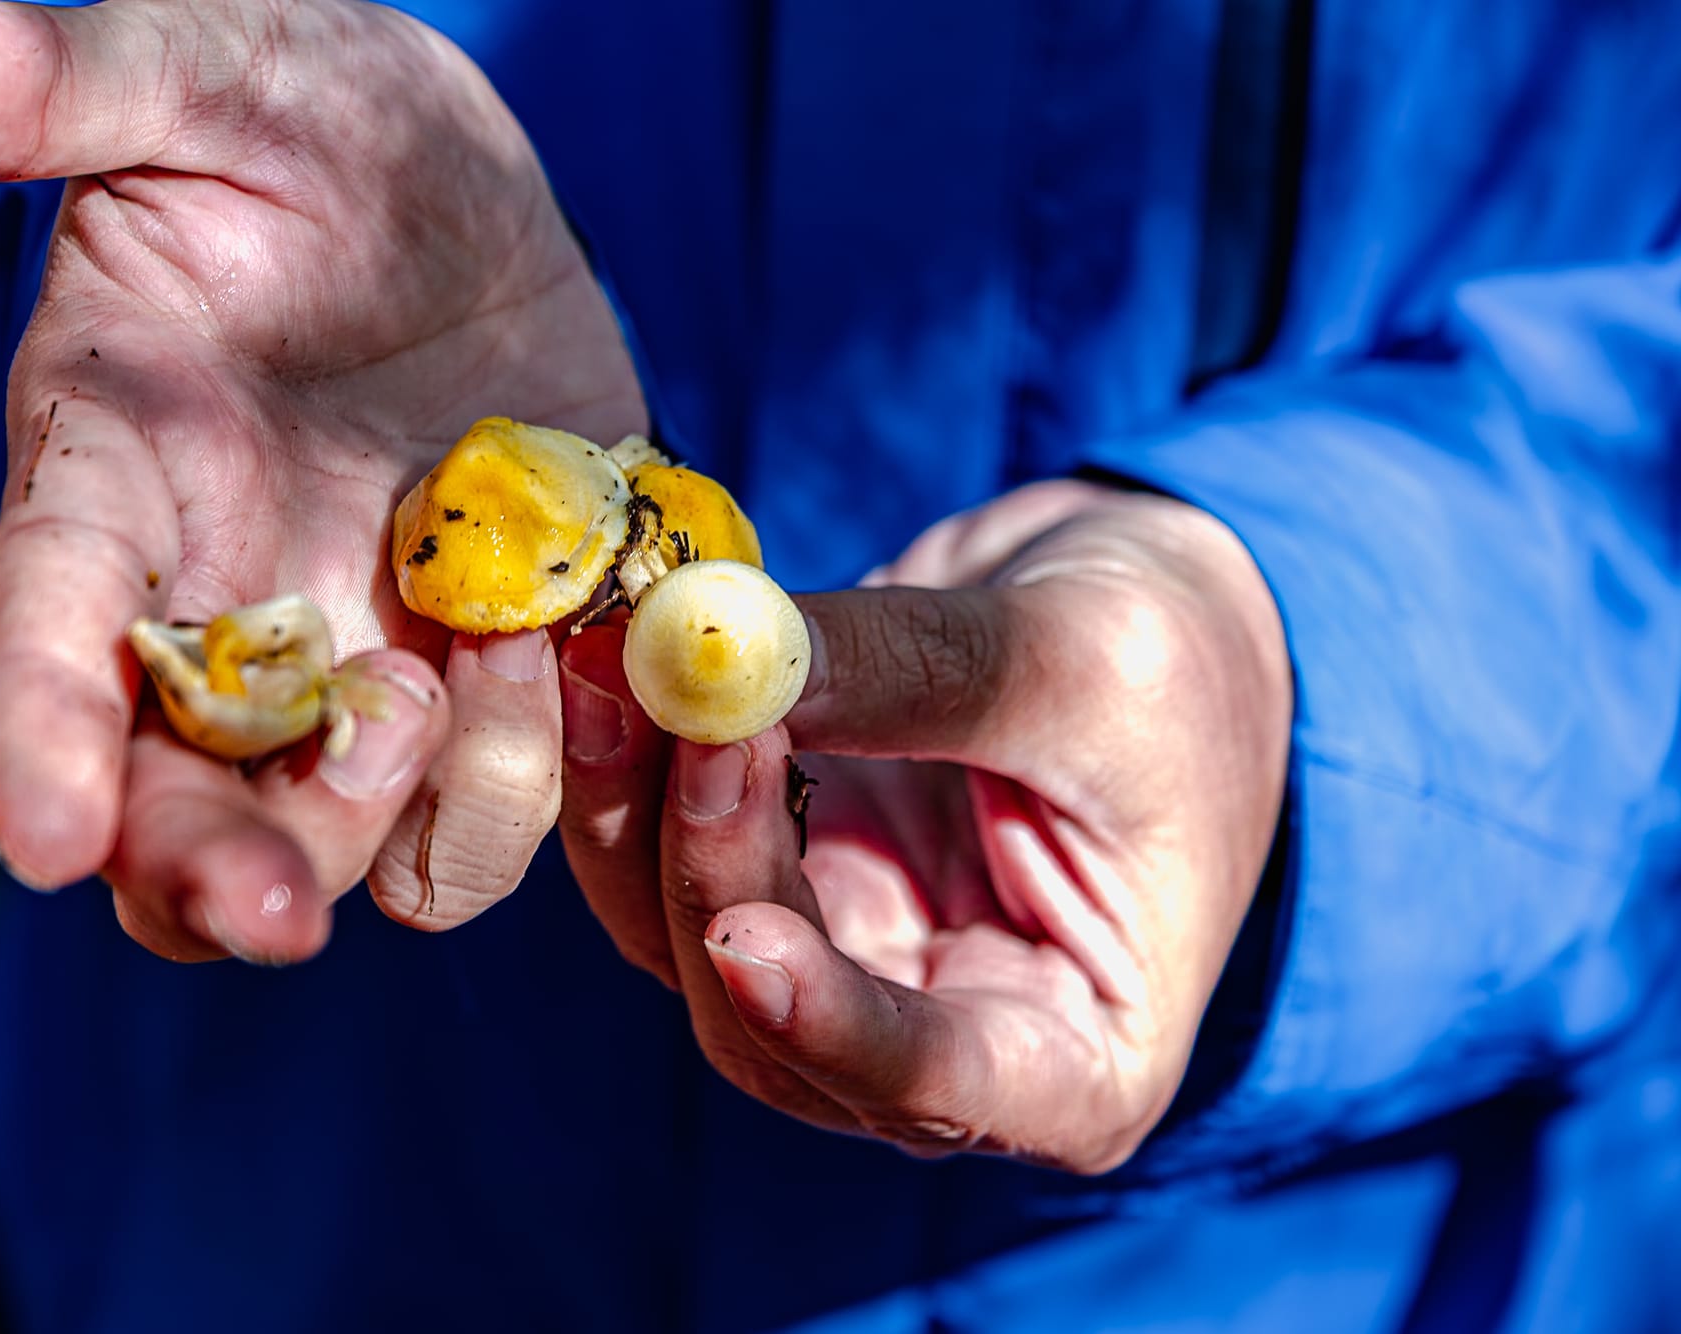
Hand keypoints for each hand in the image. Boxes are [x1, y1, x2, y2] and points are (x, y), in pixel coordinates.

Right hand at [0, 0, 643, 960]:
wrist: (458, 187)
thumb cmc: (304, 116)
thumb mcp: (194, 72)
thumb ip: (36, 84)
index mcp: (116, 469)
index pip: (49, 621)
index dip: (36, 732)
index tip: (39, 838)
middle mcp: (225, 598)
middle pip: (178, 805)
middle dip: (211, 875)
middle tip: (272, 913)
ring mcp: (361, 648)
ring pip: (350, 851)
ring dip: (400, 817)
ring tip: (470, 661)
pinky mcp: (491, 668)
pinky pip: (502, 804)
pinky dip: (542, 781)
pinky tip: (574, 661)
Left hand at [557, 480, 1289, 1168]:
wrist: (1155, 613)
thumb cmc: (1179, 667)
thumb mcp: (1084, 660)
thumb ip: (912, 671)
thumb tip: (724, 658)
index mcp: (1071, 1063)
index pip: (933, 1087)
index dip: (826, 1025)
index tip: (744, 935)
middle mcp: (931, 1045)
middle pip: (761, 1021)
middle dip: (704, 864)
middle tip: (671, 702)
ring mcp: (836, 964)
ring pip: (679, 938)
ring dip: (633, 805)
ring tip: (622, 657)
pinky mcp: (772, 875)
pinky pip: (657, 850)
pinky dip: (628, 763)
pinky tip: (615, 661)